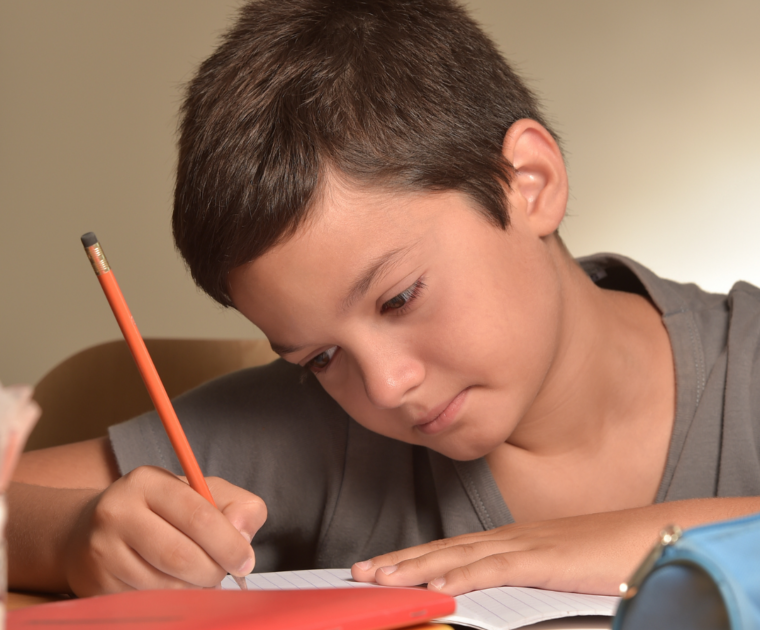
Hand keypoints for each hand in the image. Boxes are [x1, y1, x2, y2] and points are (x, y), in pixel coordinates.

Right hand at [64, 466, 265, 595]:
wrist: (91, 531)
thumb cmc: (162, 512)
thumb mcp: (201, 493)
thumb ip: (236, 506)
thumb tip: (243, 535)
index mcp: (148, 482)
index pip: (199, 516)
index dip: (229, 543)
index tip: (246, 561)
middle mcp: (117, 512)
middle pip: (181, 557)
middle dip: (213, 571)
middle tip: (223, 572)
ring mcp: (102, 551)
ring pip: (165, 586)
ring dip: (193, 589)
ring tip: (195, 575)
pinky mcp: (95, 585)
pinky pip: (147, 603)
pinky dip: (170, 601)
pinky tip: (170, 584)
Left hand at [351, 509, 670, 596]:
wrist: (653, 536)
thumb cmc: (608, 556)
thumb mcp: (556, 571)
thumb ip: (524, 579)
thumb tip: (493, 594)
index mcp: (511, 541)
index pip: (451, 549)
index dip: (412, 557)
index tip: (380, 567)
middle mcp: (511, 538)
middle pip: (444, 549)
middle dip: (399, 560)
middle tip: (359, 571)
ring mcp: (527, 546)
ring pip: (459, 556)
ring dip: (416, 567)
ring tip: (380, 578)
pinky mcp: (546, 560)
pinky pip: (498, 569)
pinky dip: (464, 575)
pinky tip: (438, 585)